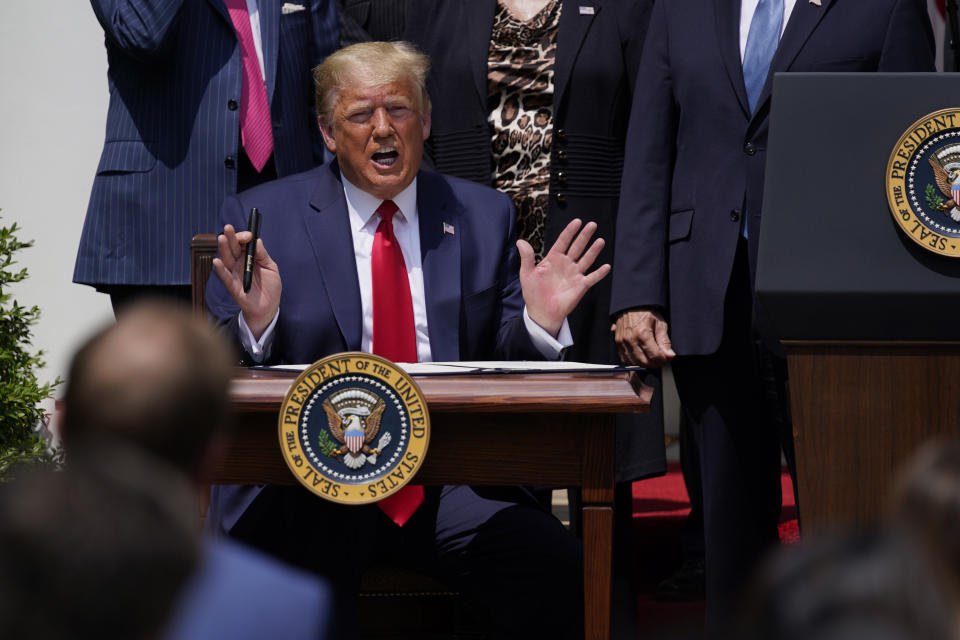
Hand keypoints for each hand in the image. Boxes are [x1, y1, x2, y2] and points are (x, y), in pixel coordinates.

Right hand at [211, 224, 281, 338]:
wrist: (269, 307)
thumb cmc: (271, 287)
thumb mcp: (271, 268)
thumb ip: (262, 255)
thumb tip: (257, 240)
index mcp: (249, 257)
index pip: (243, 243)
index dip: (244, 237)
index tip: (249, 235)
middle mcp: (240, 262)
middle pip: (233, 247)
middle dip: (231, 237)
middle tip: (228, 228)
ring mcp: (234, 273)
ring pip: (226, 258)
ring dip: (223, 248)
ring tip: (222, 238)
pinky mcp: (232, 285)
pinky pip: (224, 276)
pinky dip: (220, 269)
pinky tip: (217, 261)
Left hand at [519, 219, 609, 336]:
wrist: (541, 313)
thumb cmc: (533, 293)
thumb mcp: (527, 274)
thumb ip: (527, 257)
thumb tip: (520, 241)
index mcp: (553, 259)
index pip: (563, 241)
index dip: (570, 231)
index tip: (577, 221)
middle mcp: (566, 264)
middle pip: (577, 247)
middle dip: (584, 236)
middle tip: (592, 224)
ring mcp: (574, 274)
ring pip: (586, 259)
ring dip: (593, 251)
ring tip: (600, 241)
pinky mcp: (580, 286)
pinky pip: (592, 278)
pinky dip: (599, 273)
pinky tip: (606, 267)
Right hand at [612, 308, 674, 367]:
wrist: (631, 305)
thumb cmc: (646, 313)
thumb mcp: (660, 324)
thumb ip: (665, 341)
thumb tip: (670, 355)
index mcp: (642, 334)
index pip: (655, 356)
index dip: (663, 360)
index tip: (667, 358)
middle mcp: (630, 340)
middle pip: (644, 362)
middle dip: (655, 364)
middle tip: (660, 359)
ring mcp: (622, 342)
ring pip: (634, 363)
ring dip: (644, 364)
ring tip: (651, 358)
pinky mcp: (617, 343)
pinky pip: (625, 359)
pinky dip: (634, 362)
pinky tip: (641, 357)